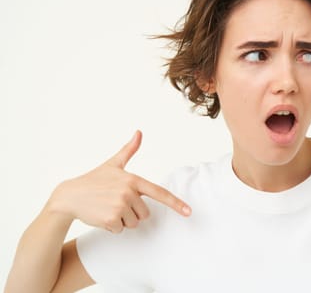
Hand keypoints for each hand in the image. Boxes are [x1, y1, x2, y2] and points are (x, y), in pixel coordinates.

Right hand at [47, 131, 190, 232]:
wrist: (69, 196)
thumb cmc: (94, 180)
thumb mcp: (113, 164)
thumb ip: (129, 150)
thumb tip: (139, 132)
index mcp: (133, 179)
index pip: (159, 192)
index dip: (176, 203)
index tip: (189, 212)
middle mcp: (129, 192)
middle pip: (145, 213)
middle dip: (132, 212)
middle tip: (115, 202)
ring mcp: (120, 206)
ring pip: (134, 223)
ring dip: (123, 220)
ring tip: (108, 208)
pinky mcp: (111, 219)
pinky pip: (121, 229)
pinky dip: (112, 226)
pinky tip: (102, 216)